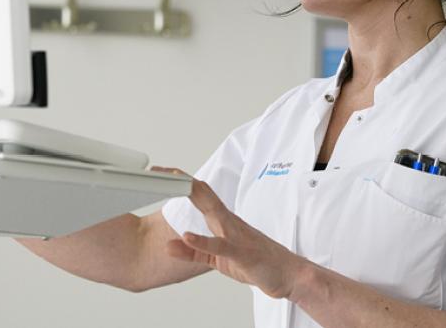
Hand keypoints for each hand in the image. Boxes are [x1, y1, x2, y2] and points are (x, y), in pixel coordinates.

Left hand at [165, 175, 307, 299]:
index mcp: (222, 221)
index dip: (179, 183)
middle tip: (158, 171)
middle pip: (202, 194)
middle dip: (180, 181)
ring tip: (172, 187)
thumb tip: (169, 245)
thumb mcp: (216, 259)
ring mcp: (235, 235)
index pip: (198, 195)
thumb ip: (193, 252)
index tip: (159, 174)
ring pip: (212, 210)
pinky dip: (202, 240)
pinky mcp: (241, 253)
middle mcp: (228, 222)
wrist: (287, 274)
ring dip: (192, 197)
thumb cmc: (255, 262)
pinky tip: (186, 236)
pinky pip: (220, 245)